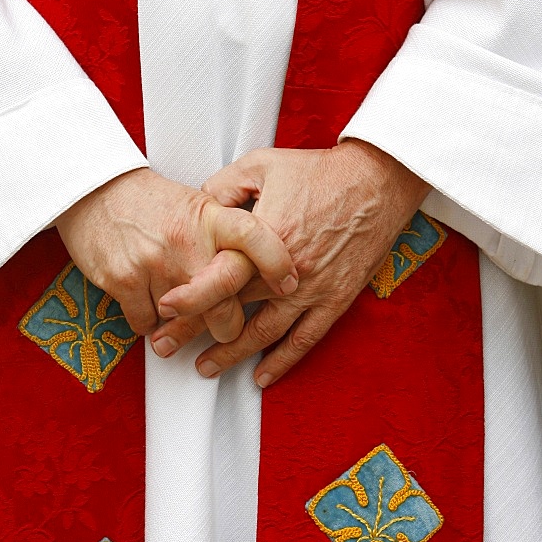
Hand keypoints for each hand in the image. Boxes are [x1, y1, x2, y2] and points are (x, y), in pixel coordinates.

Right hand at [55, 168, 298, 342]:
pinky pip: (148, 325)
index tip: (290, 282)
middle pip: (226, 303)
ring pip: (188, 321)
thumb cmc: (152, 202)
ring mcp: (154, 263)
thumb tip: (265, 264)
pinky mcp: (124, 282)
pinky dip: (150, 324)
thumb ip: (229, 232)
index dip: (277, 262)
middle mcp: (185, 241)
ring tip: (179, 309)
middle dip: (229, 324)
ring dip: (185, 325)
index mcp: (209, 216)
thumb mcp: (199, 203)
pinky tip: (149, 304)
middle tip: (226, 324)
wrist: (94, 192)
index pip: (254, 236)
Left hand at [152, 141, 429, 383]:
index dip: (189, 297)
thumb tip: (196, 207)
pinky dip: (282, 362)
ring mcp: (312, 290)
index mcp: (264, 238)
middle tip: (164, 346)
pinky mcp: (335, 299)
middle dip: (193, 332)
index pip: (218, 277)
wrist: (378, 181)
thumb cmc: (319, 171)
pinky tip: (261, 377)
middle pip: (232, 310)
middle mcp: (285, 272)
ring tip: (203, 368)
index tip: (162, 309)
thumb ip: (222, 186)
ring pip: (264, 333)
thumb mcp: (261, 165)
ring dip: (231, 355)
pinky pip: (306, 339)